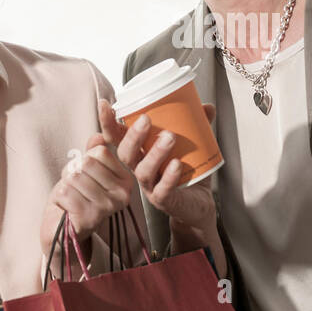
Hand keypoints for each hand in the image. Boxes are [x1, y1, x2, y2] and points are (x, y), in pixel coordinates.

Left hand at [41, 129, 137, 258]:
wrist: (64, 234)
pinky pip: (66, 192)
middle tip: (76, 191)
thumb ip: (93, 153)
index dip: (84, 160)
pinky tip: (67, 209)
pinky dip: (59, 199)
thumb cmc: (76, 201)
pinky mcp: (90, 217)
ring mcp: (107, 207)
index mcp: (126, 181)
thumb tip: (99, 135)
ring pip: (75, 177)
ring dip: (65, 187)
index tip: (87, 177)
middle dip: (72, 173)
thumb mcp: (86, 173)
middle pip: (86, 162)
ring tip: (72, 200)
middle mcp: (122, 194)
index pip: (100, 152)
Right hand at [100, 99, 222, 269]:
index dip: (108, 123)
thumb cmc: (188, 173)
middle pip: (125, 154)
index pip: (118, 138)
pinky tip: (177, 165)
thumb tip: (207, 105)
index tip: (105, 104)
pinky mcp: (164, 201)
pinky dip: (168, 177)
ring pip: (142, 172)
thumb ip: (197, 125)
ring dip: (154, 153)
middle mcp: (140, 170)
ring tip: (169, 137)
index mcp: (141, 154)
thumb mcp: (192, 146)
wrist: (199, 206)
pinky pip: (162, 190)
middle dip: (132, 136)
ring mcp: (150, 187)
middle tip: (146, 119)